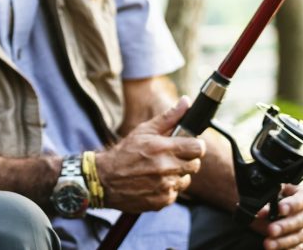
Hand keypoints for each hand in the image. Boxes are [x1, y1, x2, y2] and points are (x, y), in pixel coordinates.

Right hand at [96, 97, 205, 211]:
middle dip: (186, 159)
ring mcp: (165, 186)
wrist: (105, 179)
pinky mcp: (163, 200)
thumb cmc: (125, 152)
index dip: (195, 145)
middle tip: (171, 156)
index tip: (189, 144)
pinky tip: (154, 181)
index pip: (198, 148)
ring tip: (160, 170)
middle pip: (195, 164)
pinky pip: (176, 192)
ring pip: (186, 179)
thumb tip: (186, 101)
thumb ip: (169, 117)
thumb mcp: (143, 130)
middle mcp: (166, 168)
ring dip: (177, 174)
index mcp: (162, 148)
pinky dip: (168, 187)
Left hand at [250, 181, 302, 249]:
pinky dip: (287, 249)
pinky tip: (274, 249)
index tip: (280, 208)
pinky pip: (297, 246)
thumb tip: (261, 211)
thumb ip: (266, 195)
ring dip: (283, 241)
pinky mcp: (300, 239)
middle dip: (286, 225)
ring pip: (300, 235)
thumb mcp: (268, 189)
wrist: (267, 204)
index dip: (293, 204)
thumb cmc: (270, 191)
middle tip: (271, 229)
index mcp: (302, 192)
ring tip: (268, 243)